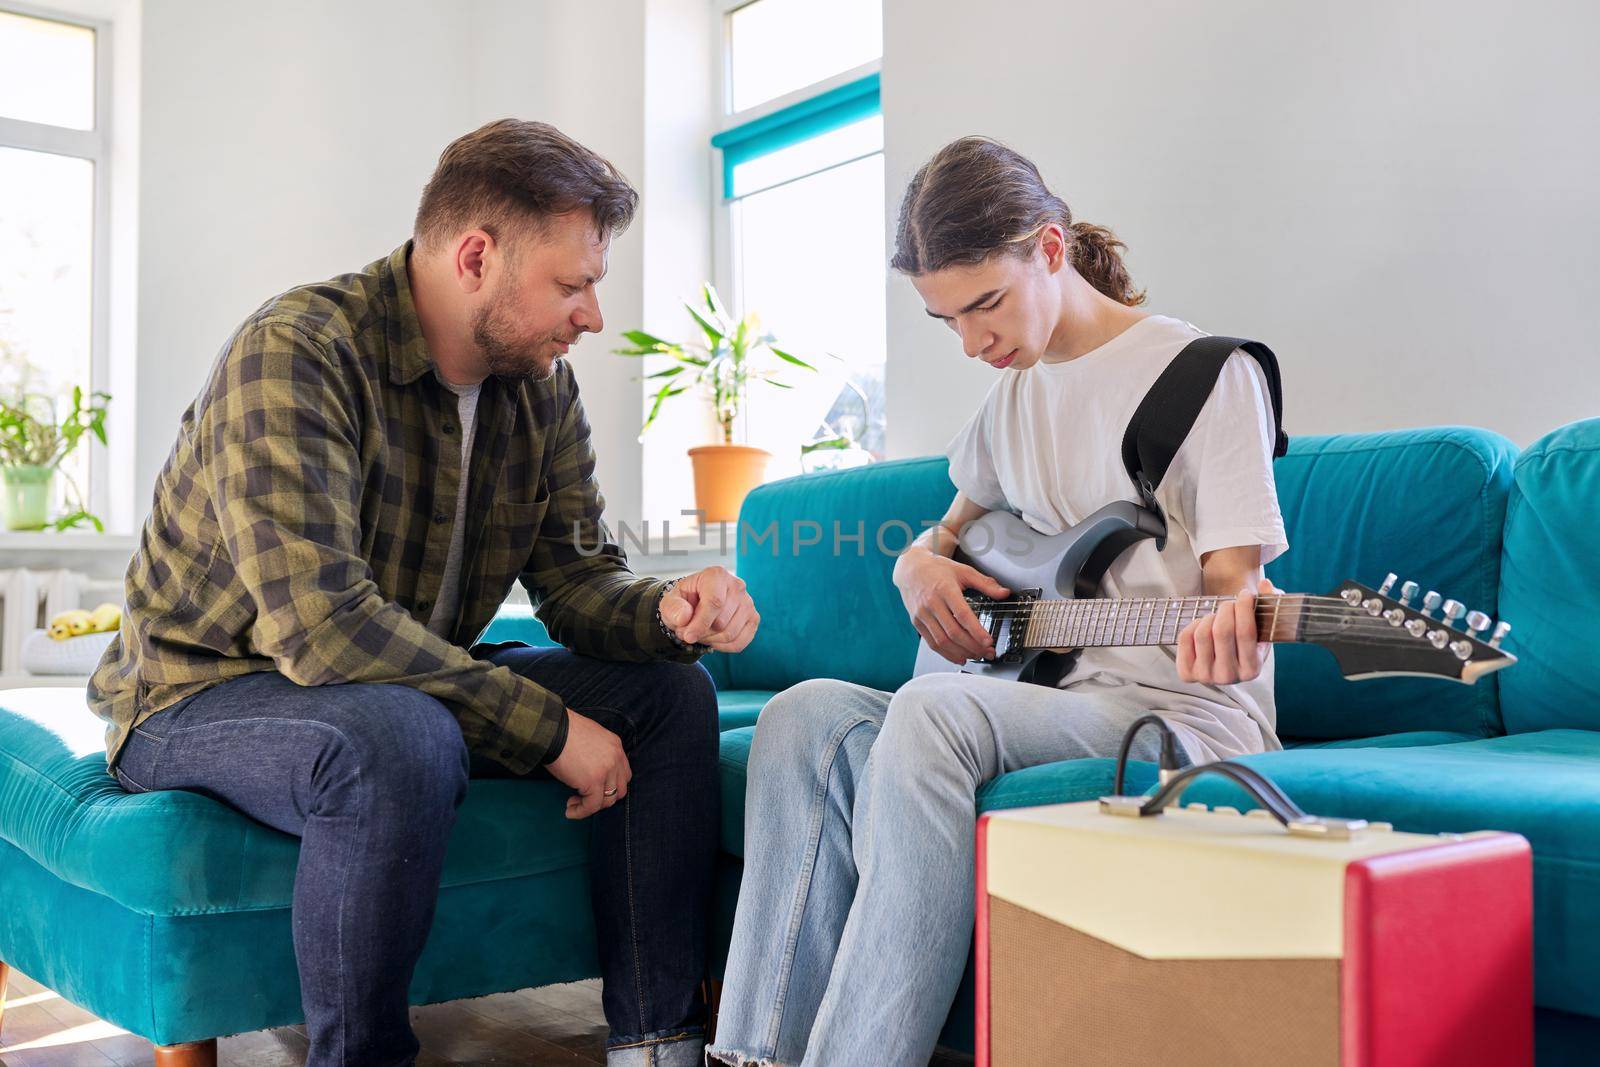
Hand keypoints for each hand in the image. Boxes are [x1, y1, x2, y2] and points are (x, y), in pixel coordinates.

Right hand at [546, 710, 631, 819]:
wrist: (552, 730)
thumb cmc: (562, 732)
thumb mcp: (589, 738)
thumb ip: (597, 753)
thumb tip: (590, 771)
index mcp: (615, 745)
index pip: (623, 774)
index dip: (610, 785)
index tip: (593, 788)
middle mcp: (616, 758)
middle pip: (620, 789)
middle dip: (604, 798)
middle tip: (585, 798)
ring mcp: (607, 770)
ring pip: (607, 800)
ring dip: (591, 806)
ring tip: (573, 804)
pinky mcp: (593, 782)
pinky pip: (592, 806)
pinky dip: (580, 812)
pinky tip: (570, 810)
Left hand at [658, 565, 759, 652]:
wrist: (695, 605)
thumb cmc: (684, 602)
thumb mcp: (670, 602)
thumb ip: (673, 608)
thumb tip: (684, 618)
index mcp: (716, 575)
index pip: (715, 602)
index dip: (700, 623)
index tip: (688, 636)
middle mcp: (737, 586)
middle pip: (721, 622)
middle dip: (701, 632)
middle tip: (689, 630)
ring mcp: (748, 603)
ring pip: (730, 634)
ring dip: (710, 640)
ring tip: (700, 632)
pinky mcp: (753, 618)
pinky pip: (739, 643)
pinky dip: (722, 646)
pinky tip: (713, 638)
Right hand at [894, 545, 1009, 665]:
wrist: (911, 569)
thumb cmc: (937, 569)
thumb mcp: (963, 571)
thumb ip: (985, 583)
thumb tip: (1004, 593)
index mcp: (945, 589)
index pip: (962, 615)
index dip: (976, 631)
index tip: (988, 641)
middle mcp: (932, 603)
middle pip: (953, 632)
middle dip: (972, 646)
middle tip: (987, 652)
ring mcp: (922, 614)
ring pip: (942, 641)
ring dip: (961, 652)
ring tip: (976, 655)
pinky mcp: (917, 623)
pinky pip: (931, 643)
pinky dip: (946, 653)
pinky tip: (958, 657)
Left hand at [1177, 578, 1277, 684]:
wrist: (1227, 661)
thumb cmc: (1248, 639)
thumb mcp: (1264, 626)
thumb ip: (1270, 602)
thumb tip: (1265, 584)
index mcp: (1252, 670)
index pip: (1246, 633)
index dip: (1244, 608)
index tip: (1245, 593)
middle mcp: (1229, 677)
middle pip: (1222, 631)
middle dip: (1226, 609)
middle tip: (1230, 603)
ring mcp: (1206, 676)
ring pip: (1202, 633)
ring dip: (1210, 617)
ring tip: (1218, 616)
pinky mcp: (1187, 673)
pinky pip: (1185, 637)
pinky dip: (1194, 624)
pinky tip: (1204, 625)